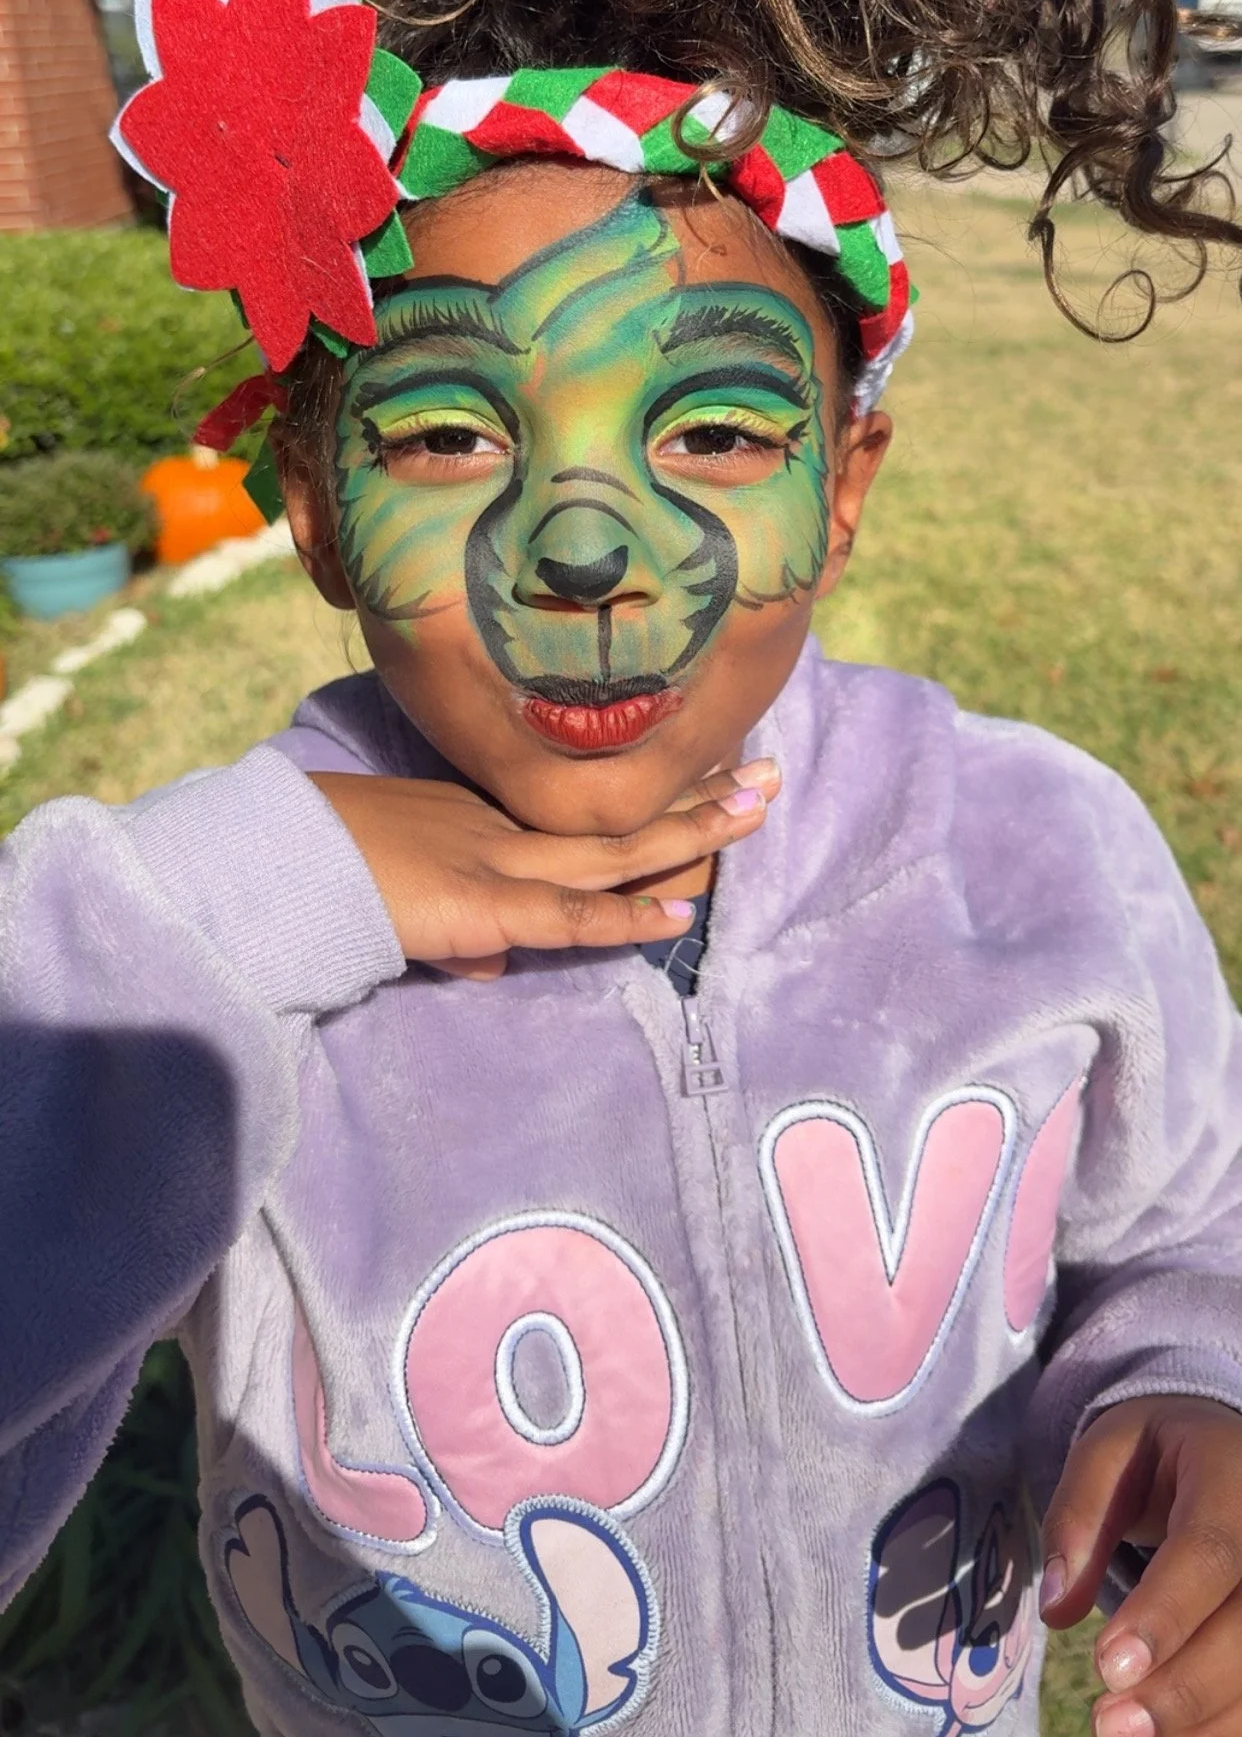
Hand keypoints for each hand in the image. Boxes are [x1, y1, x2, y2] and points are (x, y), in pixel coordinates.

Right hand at [308, 758, 778, 978]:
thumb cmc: (325, 867)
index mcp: (485, 818)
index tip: (709, 773)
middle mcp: (504, 829)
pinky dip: (626, 916)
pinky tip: (681, 909)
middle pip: (619, 811)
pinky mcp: (484, 903)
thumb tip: (494, 965)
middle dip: (698, 794)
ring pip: (614, 848)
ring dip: (690, 831)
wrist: (277, 861)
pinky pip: (569, 915)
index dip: (652, 795)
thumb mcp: (406, 895)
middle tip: (768, 771)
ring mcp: (499, 861)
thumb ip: (458, 932)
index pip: (587, 809)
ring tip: (757, 809)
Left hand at [1041, 1394, 1241, 1734]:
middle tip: (1109, 1723)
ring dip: (1199, 1717)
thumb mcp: (1106, 1451)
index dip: (1165, 1614)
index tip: (1108, 1667)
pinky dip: (1219, 1724)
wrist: (1221, 1455)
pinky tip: (1168, 1736)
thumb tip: (1054, 1609)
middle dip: (1181, 1687)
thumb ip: (1077, 1518)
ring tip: (1125, 1734)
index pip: (1210, 1552)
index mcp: (1231, 1476)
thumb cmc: (1154, 1453)